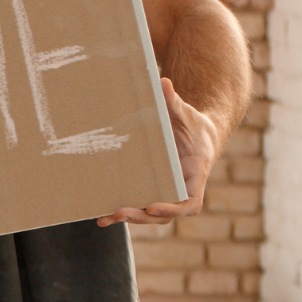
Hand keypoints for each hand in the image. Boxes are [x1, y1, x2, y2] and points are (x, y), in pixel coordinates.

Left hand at [96, 78, 223, 227]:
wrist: (198, 134)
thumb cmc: (194, 124)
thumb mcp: (186, 113)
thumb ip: (174, 102)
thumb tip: (163, 83)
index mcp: (196, 174)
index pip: (190, 202)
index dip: (173, 208)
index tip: (153, 207)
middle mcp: (183, 188)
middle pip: (166, 214)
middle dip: (143, 216)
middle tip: (119, 212)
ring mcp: (169, 191)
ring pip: (153, 215)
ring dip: (131, 219)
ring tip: (105, 217)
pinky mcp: (156, 189)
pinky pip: (143, 205)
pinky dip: (125, 212)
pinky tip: (103, 215)